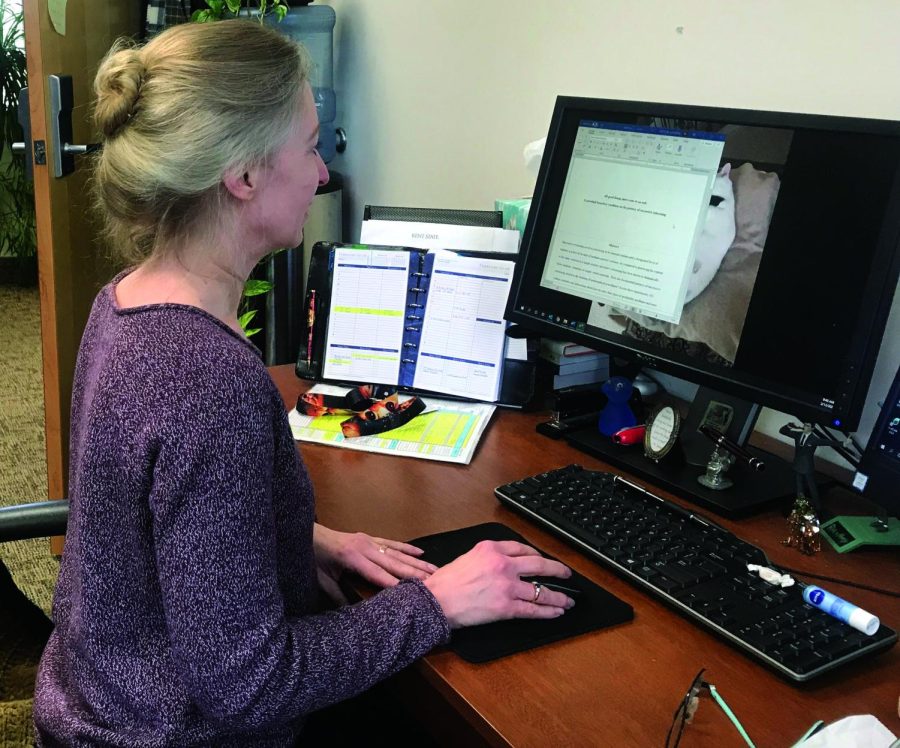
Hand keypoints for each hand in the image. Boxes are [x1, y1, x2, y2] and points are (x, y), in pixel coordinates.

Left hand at [313, 523, 437, 603]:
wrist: (309, 534)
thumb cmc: (314, 558)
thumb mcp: (322, 580)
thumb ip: (337, 596)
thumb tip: (352, 615)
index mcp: (352, 558)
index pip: (378, 574)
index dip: (395, 584)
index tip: (412, 594)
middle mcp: (365, 547)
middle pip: (394, 562)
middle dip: (414, 573)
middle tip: (434, 581)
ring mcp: (369, 541)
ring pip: (397, 553)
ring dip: (416, 562)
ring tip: (434, 569)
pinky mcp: (370, 538)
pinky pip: (392, 543)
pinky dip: (407, 548)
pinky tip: (420, 553)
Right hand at [423, 540, 574, 628]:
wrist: (436, 601)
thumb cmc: (446, 582)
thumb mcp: (468, 556)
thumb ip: (488, 556)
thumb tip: (506, 563)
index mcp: (491, 548)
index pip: (522, 548)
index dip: (537, 554)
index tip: (543, 559)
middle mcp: (503, 564)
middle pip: (539, 565)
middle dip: (557, 570)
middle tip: (566, 573)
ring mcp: (506, 586)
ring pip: (540, 590)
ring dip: (558, 596)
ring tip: (567, 600)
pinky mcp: (506, 607)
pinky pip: (533, 609)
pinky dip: (548, 611)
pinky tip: (556, 611)